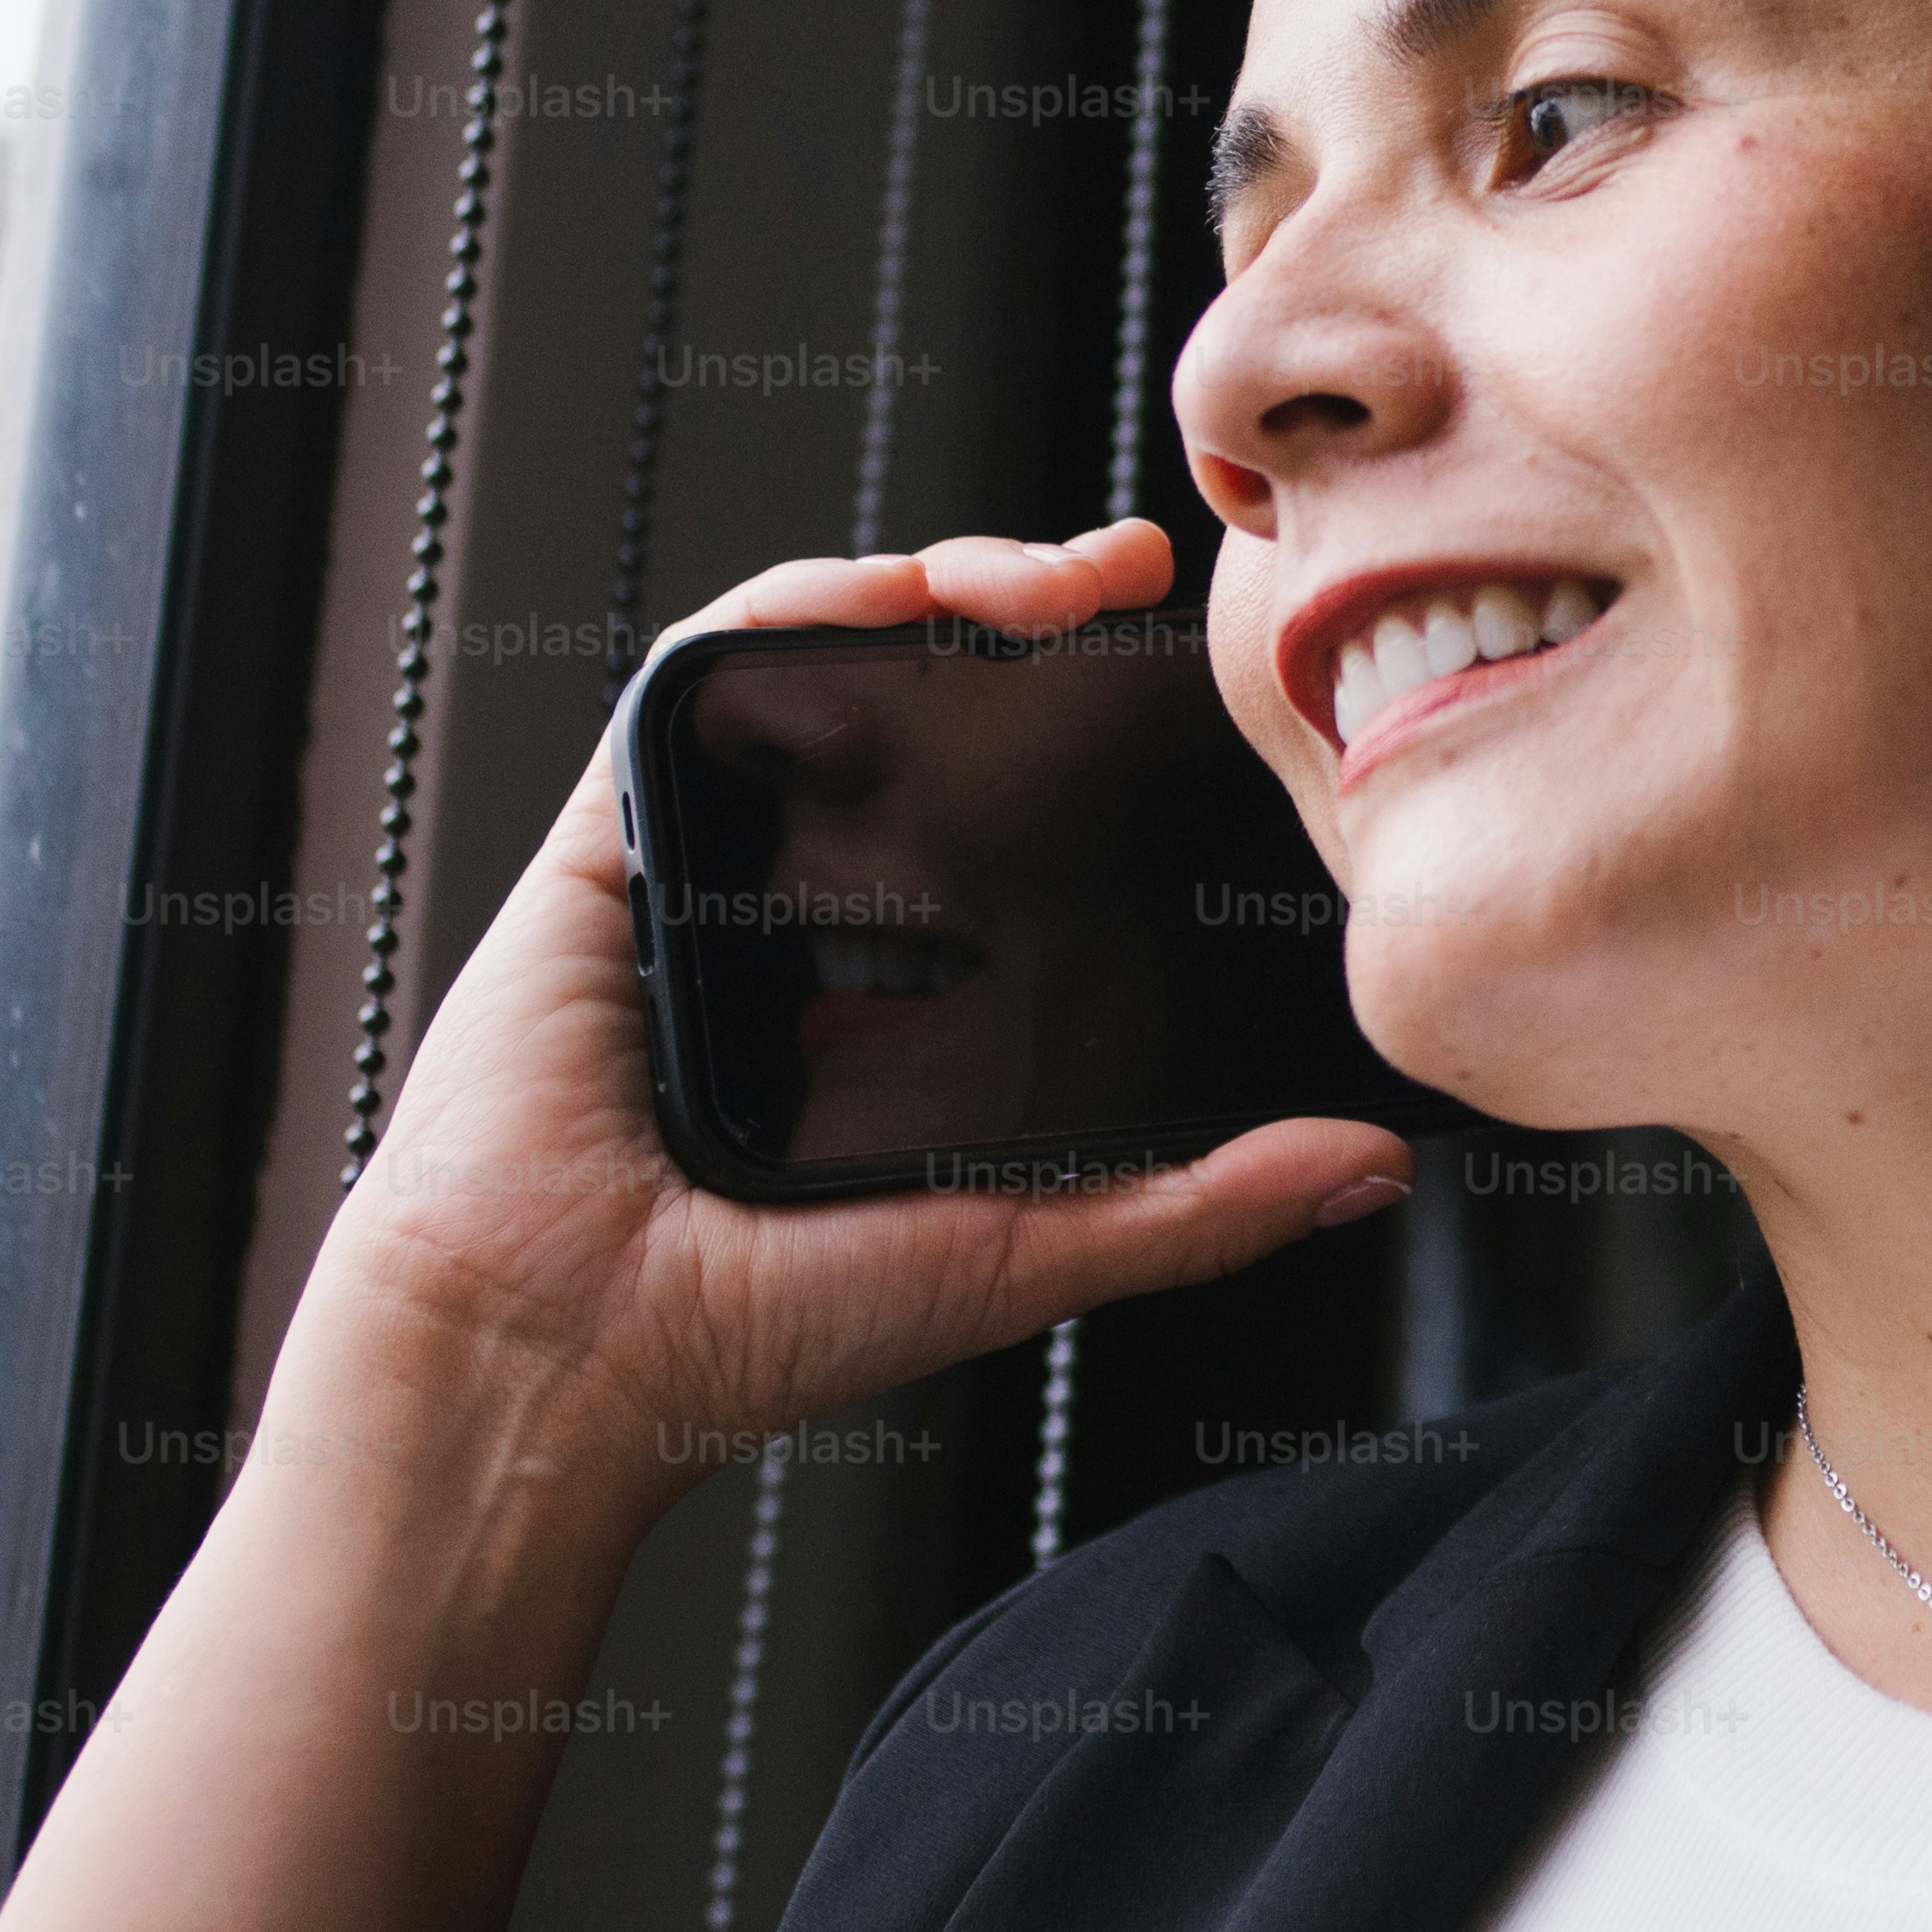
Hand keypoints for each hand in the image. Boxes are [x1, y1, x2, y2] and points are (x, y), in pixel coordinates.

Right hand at [287, 521, 1409, 1526]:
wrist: (559, 1356)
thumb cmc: (760, 1326)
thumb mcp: (1023, 1250)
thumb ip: (1195, 1208)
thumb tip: (1372, 1169)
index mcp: (890, 991)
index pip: (1002, 824)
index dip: (1090, 741)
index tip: (1202, 690)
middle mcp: (799, 911)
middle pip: (925, 722)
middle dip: (1032, 623)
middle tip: (1142, 580)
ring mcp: (705, 865)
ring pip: (827, 669)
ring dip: (939, 588)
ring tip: (1060, 575)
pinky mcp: (609, 835)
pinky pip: (699, 678)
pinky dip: (800, 608)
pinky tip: (902, 590)